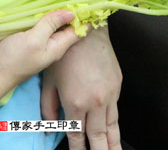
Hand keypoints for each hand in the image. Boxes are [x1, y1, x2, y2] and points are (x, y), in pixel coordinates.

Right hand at [0, 10, 81, 130]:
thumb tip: (71, 13)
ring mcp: (38, 44)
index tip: (89, 2)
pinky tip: (39, 7)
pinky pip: (38, 27)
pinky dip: (40, 18)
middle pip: (66, 27)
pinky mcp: (26, 42)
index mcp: (57, 47)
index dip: (85, 17)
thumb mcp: (34, 39)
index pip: (78, 31)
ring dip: (54, 13)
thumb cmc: (13, 59)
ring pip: (51, 26)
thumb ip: (51, 25)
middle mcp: (51, 46)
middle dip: (71, 13)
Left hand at [41, 26, 122, 149]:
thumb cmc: (65, 53)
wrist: (88, 29)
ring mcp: (110, 95)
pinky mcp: (118, 86)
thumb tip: (50, 125)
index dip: (77, 149)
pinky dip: (115, 124)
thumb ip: (49, 107)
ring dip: (113, 143)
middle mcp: (96, 102)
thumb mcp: (49, 80)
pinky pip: (116, 110)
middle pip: (100, 136)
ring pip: (113, 127)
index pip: (78, 135)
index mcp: (76, 103)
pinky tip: (114, 132)